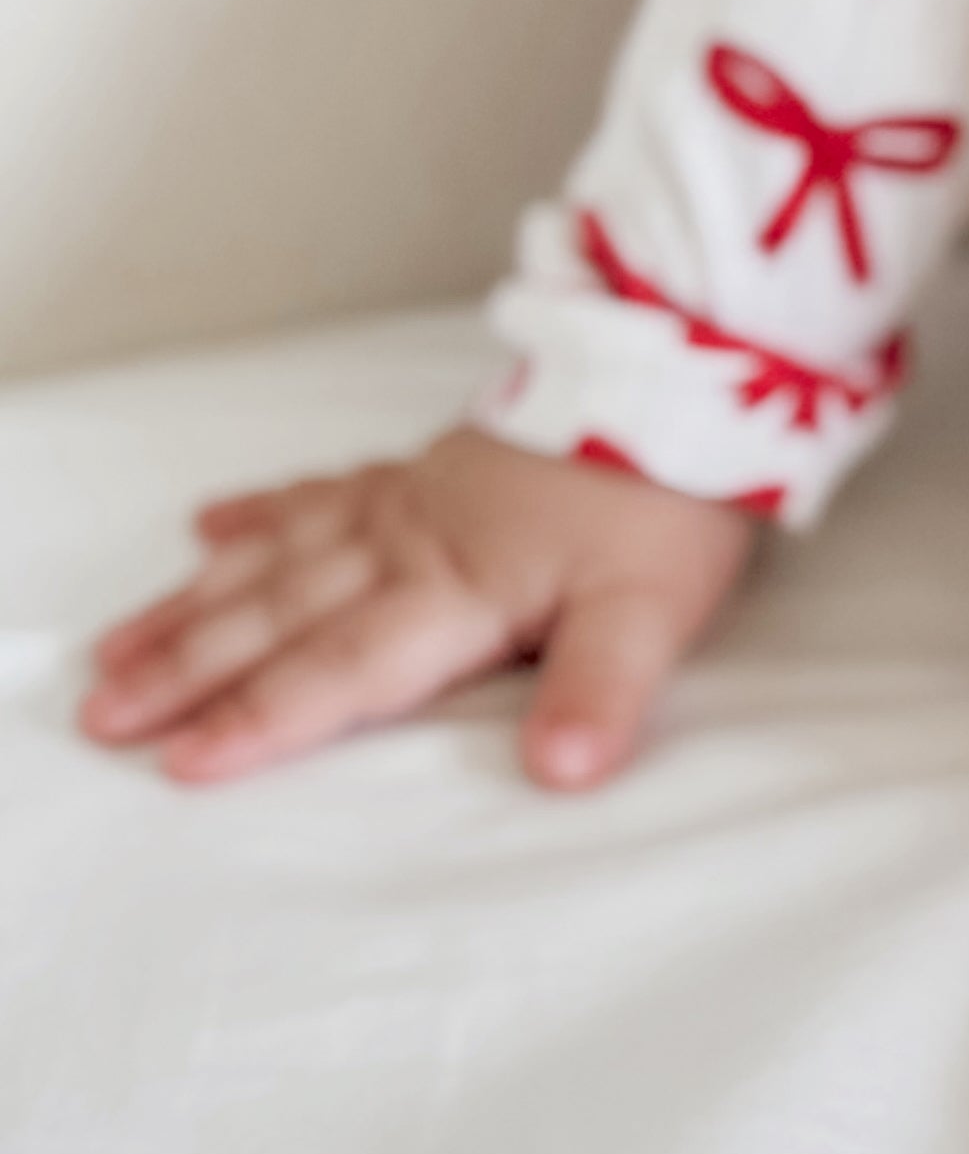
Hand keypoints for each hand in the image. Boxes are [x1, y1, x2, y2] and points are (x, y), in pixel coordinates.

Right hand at [75, 422, 760, 791]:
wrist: (684, 380)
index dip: (261, 718)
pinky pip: (320, 492)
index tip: (179, 761)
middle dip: (184, 669)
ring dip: (191, 604)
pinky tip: (207, 523)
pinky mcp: (425, 468)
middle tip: (99, 714)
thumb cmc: (667, 502)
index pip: (342, 669)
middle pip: (279, 616)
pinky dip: (260, 512)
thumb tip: (563, 773)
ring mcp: (408, 499)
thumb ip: (601, 690)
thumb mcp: (653, 608)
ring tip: (114, 648)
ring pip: (276, 559)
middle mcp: (410, 543)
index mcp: (456, 588)